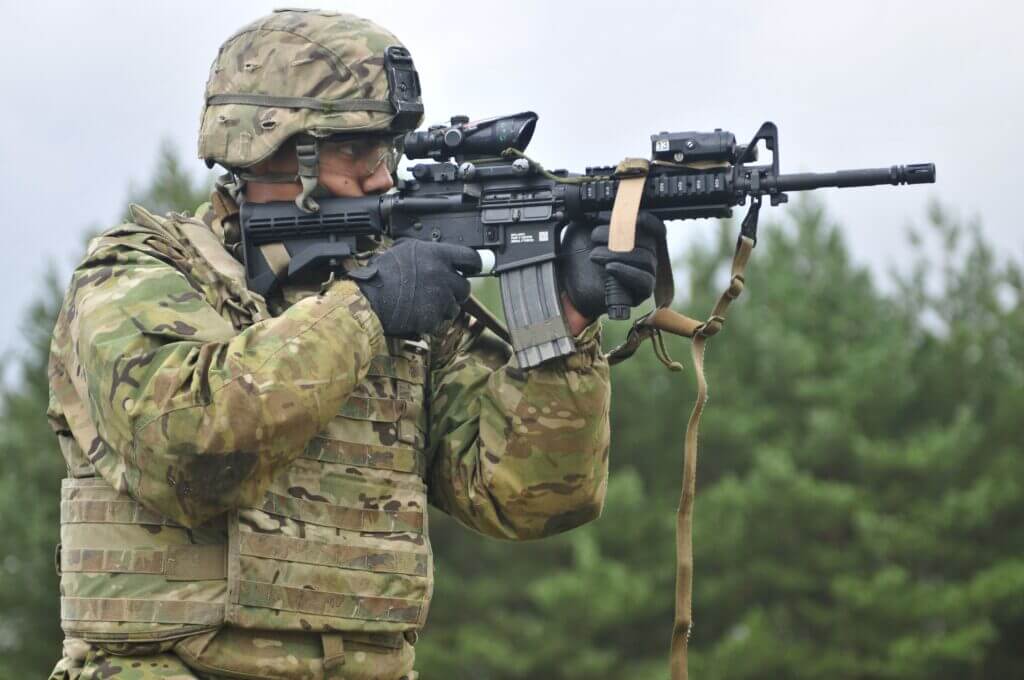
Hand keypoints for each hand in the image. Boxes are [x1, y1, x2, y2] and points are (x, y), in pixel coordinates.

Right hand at [348, 240, 481, 335]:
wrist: (369, 300)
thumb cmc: (381, 274)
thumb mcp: (404, 250)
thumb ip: (426, 251)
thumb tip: (438, 252)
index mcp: (437, 255)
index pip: (469, 257)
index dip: (473, 264)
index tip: (472, 268)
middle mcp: (443, 276)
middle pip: (465, 286)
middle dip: (455, 289)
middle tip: (442, 290)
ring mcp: (440, 298)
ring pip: (455, 306)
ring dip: (444, 306)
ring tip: (425, 303)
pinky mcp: (434, 318)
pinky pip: (441, 321)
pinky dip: (433, 319)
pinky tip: (418, 313)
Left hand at [559, 212, 664, 318]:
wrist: (567, 285)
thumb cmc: (577, 256)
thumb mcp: (583, 228)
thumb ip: (598, 215)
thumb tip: (617, 204)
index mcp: (636, 236)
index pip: (656, 227)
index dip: (646, 220)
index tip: (629, 215)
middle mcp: (645, 254)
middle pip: (649, 240)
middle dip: (620, 234)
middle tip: (595, 236)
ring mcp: (644, 273)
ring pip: (645, 258)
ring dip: (617, 253)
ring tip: (594, 255)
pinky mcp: (640, 292)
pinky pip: (644, 281)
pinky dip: (626, 272)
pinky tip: (609, 268)